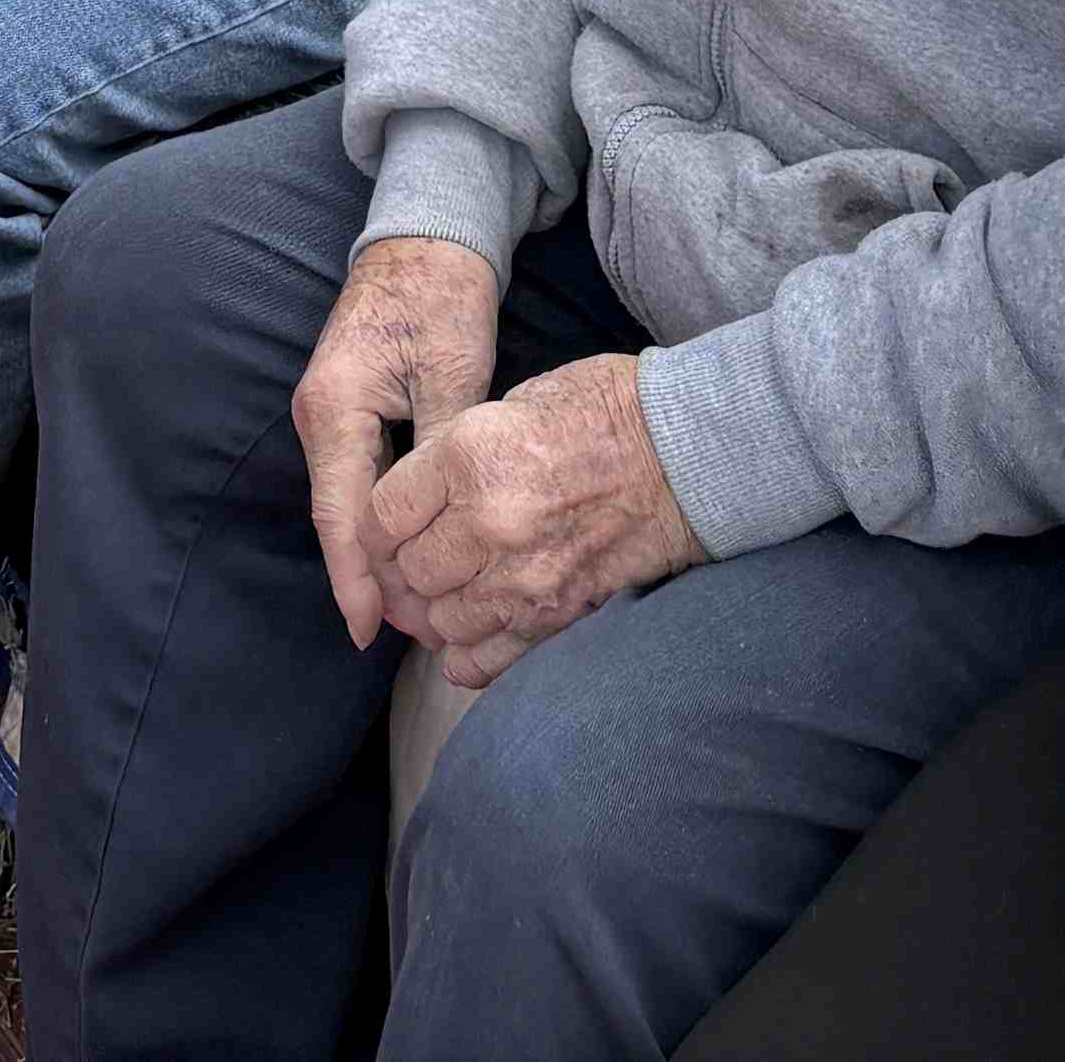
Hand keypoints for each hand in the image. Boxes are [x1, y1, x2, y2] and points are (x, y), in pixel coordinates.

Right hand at [301, 236, 504, 646]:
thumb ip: (441, 450)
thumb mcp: (452, 375)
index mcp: (335, 406)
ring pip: (348, 502)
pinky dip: (379, 519)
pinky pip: (357, 479)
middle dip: (370, 577)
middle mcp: (318, 415)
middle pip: (339, 516)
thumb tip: (445, 522)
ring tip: (413, 608)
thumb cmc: (441, 297)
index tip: (371, 632)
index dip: (357, 579)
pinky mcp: (346, 410)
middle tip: (413, 633)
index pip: (342, 514)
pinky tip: (407, 552)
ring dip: (376, 552)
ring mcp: (328, 413)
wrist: (426, 238)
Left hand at [367, 352, 701, 688]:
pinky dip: (468, 652)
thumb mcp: (511, 404)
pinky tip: (475, 625)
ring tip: (455, 587)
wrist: (685, 453)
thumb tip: (418, 502)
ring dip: (439, 607)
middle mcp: (488, 520)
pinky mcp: (555, 614)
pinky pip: (482, 660)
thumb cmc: (603, 412)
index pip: (382, 516)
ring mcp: (522, 576)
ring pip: (438, 620)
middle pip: (409, 571)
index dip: (380, 525)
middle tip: (426, 553)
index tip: (392, 525)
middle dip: (409, 565)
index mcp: (470, 455)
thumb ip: (454, 456)